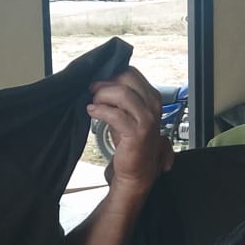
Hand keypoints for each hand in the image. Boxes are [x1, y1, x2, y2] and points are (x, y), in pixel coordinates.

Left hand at [89, 67, 173, 195]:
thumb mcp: (127, 114)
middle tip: (92, 90)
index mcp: (152, 97)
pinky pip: (115, 114)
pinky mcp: (138, 132)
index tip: (98, 82)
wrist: (137, 170)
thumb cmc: (130, 142)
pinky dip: (100, 111)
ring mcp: (147, 118)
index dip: (112, 75)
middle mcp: (152, 105)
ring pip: (122, 93)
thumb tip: (99, 83)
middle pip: (127, 78)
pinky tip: (92, 112)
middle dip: (105, 83)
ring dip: (102, 95)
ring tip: (93, 103)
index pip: (131, 73)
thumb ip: (118, 98)